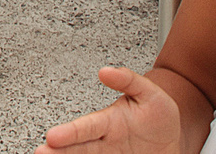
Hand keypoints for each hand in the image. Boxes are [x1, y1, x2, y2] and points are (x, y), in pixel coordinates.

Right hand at [39, 66, 183, 151]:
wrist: (173, 138)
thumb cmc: (157, 115)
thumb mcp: (149, 92)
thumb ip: (128, 80)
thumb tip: (106, 71)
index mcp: (108, 122)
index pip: (85, 128)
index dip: (69, 133)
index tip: (53, 137)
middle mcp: (105, 142)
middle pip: (78, 148)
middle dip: (58, 151)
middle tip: (41, 152)